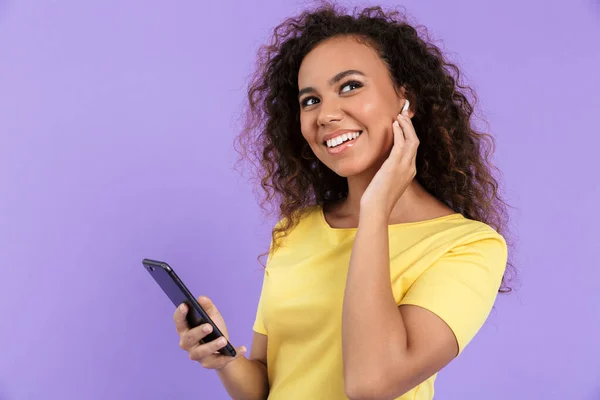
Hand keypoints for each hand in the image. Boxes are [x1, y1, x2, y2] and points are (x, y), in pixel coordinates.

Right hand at [173, 296, 246, 369]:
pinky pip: (219, 361)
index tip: (185, 305)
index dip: (180, 314)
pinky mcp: (208, 364)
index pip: (179, 322)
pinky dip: (230, 355)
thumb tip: (202, 299)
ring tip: (224, 340)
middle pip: (188, 339)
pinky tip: (241, 349)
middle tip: (209, 326)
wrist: (224, 348)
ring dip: (213, 346)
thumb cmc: (214, 330)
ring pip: (201, 352)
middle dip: (198, 332)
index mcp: (185, 329)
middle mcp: (187, 344)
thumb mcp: (213, 316)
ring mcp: (197, 355)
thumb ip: (207, 307)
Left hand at [360, 99, 418, 215]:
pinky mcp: (395, 165)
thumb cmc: (378, 198)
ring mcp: (405, 166)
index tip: (403, 125)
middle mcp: (410, 167)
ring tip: (399, 116)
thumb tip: (383, 164)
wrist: (376, 208)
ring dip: (406, 126)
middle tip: (403, 115)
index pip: (413, 149)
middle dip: (410, 127)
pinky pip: (401, 144)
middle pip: (415, 141)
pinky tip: (394, 125)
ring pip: (412, 140)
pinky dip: (399, 132)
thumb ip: (389, 171)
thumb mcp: (386, 182)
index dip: (409, 135)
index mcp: (409, 172)